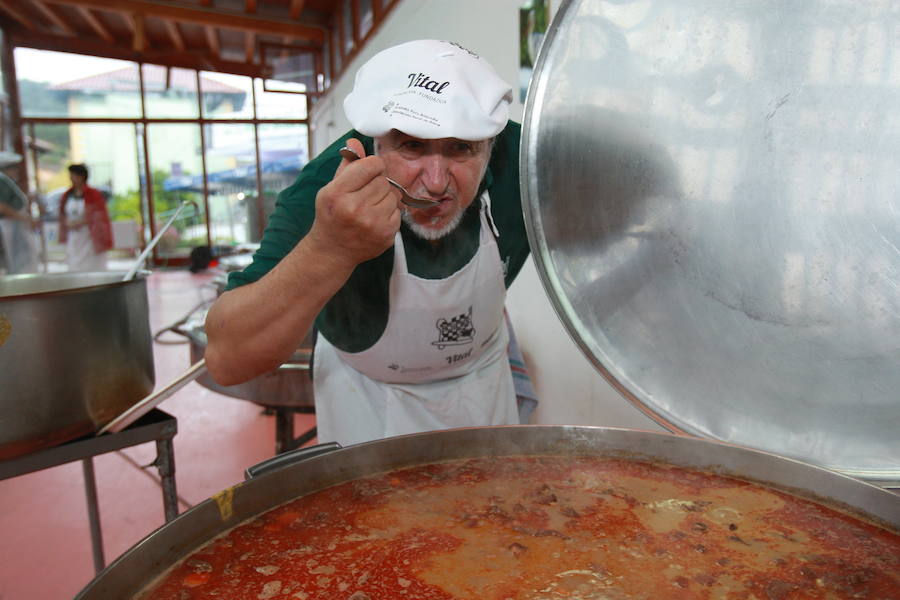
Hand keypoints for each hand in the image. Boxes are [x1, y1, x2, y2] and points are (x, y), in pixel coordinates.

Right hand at [307, 138, 401, 266]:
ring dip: (384, 198)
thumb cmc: (331, 216)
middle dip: (377, 184)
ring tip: (369, 208)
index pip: (371, 165)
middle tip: (365, 194)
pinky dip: (389, 213)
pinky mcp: (386, 235)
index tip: (368, 172)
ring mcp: (372, 224)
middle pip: (383, 180)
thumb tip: (356, 142)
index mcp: (338, 193)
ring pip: (393, 196)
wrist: (333, 251)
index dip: (372, 166)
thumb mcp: (332, 188)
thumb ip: (347, 165)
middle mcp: (355, 209)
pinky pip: (398, 212)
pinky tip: (374, 219)